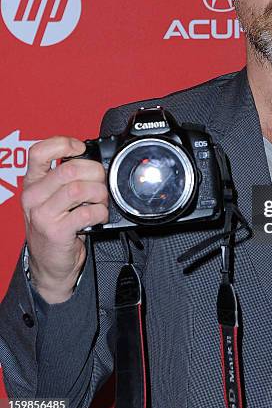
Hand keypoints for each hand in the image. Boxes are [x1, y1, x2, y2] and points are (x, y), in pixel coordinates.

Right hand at [21, 137, 108, 303]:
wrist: (50, 264)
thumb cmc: (57, 226)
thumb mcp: (53, 198)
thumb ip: (65, 178)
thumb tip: (94, 160)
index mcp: (33, 183)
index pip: (39, 152)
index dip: (63, 144)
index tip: (80, 149)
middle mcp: (33, 196)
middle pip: (69, 169)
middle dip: (95, 173)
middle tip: (101, 183)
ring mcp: (42, 214)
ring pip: (78, 189)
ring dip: (99, 194)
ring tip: (101, 202)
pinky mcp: (55, 231)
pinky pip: (86, 213)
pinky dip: (100, 213)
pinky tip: (99, 217)